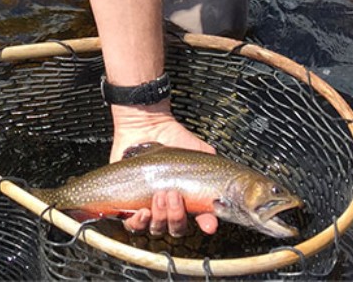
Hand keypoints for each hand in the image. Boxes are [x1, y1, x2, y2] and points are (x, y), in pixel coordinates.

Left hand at [110, 104, 218, 237]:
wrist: (147, 124)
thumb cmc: (173, 137)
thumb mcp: (199, 151)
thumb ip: (214, 167)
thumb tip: (225, 185)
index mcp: (187, 198)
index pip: (200, 220)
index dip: (206, 224)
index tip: (209, 223)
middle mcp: (168, 206)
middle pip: (176, 228)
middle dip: (177, 216)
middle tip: (174, 194)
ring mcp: (147, 205)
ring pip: (156, 228)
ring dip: (160, 217)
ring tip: (159, 195)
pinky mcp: (126, 202)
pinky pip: (132, 224)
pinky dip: (139, 223)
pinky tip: (143, 211)